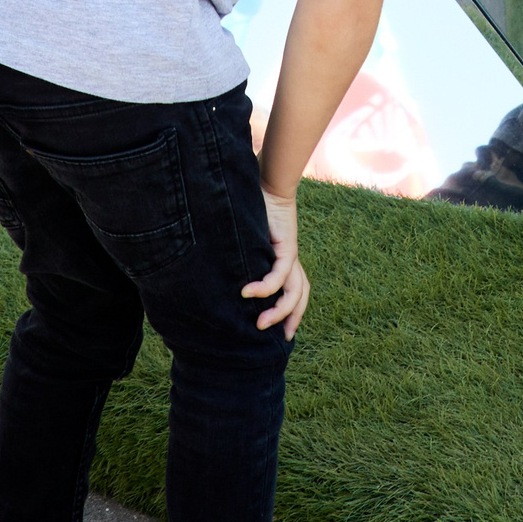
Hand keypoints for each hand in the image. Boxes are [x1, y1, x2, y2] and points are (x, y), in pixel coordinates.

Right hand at [241, 189, 308, 337]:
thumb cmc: (254, 210)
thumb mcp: (247, 241)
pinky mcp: (287, 245)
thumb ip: (242, 258)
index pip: (296, 291)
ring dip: (279, 311)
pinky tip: (248, 294)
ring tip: (260, 324)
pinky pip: (279, 274)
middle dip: (291, 318)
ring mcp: (291, 254)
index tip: (284, 333)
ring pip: (293, 291)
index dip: (293, 313)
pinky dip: (265, 287)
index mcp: (286, 260)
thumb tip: (223, 274)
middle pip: (300, 295)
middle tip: (280, 338)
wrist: (267, 183)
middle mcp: (291, 260)